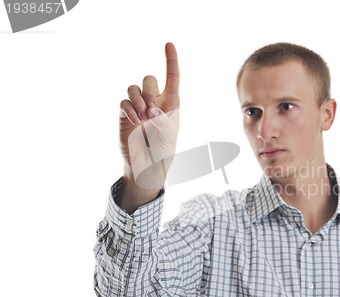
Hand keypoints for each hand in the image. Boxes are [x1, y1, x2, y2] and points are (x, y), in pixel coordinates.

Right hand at [119, 42, 179, 189]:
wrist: (148, 166)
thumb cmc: (164, 150)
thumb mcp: (170, 135)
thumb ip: (164, 120)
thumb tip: (150, 110)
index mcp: (171, 102)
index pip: (172, 77)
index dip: (171, 60)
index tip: (169, 44)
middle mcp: (155, 101)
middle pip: (149, 79)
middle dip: (150, 93)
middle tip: (152, 113)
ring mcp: (139, 107)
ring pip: (134, 88)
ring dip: (139, 100)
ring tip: (143, 118)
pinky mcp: (125, 114)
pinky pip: (124, 101)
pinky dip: (129, 109)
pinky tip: (135, 122)